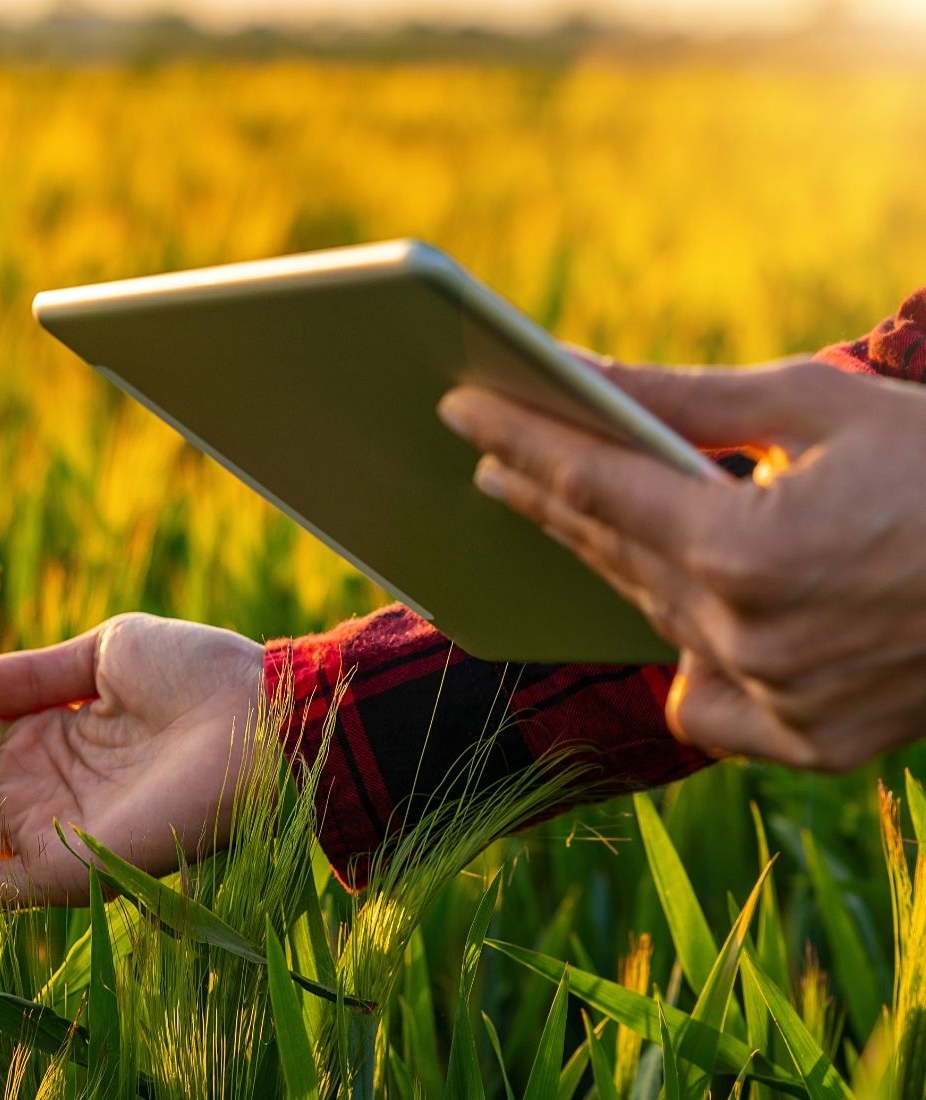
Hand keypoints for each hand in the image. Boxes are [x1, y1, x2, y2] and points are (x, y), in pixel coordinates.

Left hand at [438, 358, 925, 771]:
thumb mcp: (819, 405)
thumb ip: (686, 401)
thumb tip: (582, 373)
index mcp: (749, 550)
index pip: (595, 485)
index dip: (521, 440)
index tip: (461, 410)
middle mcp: (750, 639)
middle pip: (610, 552)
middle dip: (544, 494)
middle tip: (489, 453)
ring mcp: (781, 702)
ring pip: (654, 619)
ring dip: (604, 561)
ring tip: (557, 509)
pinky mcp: (814, 743)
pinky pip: (710, 706)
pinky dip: (692, 664)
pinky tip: (679, 623)